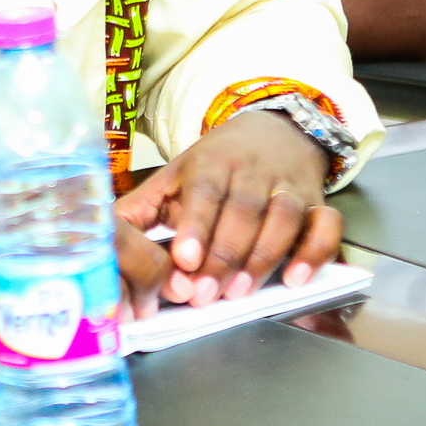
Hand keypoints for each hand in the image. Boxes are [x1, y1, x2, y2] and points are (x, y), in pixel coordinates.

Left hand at [116, 110, 338, 306]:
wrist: (273, 131)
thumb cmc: (215, 166)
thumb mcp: (174, 178)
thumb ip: (141, 210)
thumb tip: (99, 240)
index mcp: (210, 163)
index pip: (204, 191)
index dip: (195, 224)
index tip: (183, 259)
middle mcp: (252, 171)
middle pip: (242, 210)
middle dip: (224, 254)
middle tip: (204, 294)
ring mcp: (288, 186)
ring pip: (283, 217)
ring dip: (263, 256)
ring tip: (240, 291)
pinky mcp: (318, 202)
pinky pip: (326, 225)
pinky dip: (315, 251)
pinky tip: (296, 278)